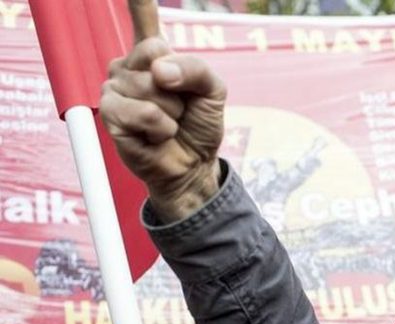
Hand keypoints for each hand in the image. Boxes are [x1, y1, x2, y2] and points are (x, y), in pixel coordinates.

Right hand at [100, 0, 224, 221]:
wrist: (193, 164)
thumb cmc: (198, 126)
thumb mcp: (213, 91)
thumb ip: (195, 69)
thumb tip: (160, 70)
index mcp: (152, 55)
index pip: (142, 19)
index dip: (139, 2)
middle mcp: (128, 65)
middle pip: (154, 53)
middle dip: (180, 88)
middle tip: (177, 107)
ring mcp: (114, 88)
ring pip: (151, 86)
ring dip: (172, 112)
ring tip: (167, 124)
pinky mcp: (110, 114)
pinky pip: (145, 112)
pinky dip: (162, 128)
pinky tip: (156, 135)